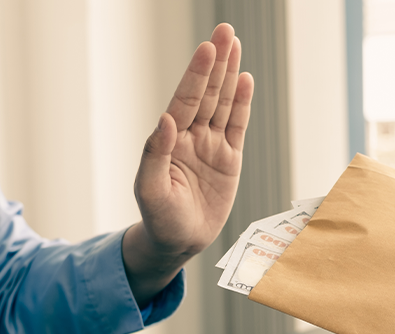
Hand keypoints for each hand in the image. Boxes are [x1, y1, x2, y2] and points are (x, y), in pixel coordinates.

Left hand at [123, 23, 253, 305]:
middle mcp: (190, 136)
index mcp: (170, 140)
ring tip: (235, 45)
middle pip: (206, 92)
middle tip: (224, 31)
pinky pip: (237, 126)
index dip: (196, 75)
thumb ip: (155, 153)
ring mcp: (210, 145)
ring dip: (229, 74)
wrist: (179, 241)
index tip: (206, 49)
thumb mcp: (149, 190)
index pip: (185, 100)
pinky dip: (242, 104)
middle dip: (215, 62)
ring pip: (223, 103)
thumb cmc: (159, 218)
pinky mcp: (228, 159)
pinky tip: (245, 80)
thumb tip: (165, 119)